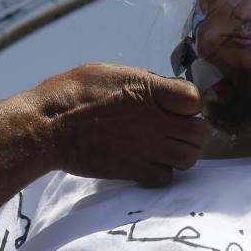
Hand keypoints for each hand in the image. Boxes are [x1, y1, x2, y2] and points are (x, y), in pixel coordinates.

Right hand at [28, 63, 211, 186]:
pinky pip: (166, 177)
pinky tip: (149, 161)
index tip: (178, 103)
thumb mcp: (112, 73)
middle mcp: (155, 121)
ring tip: (167, 147)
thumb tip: (163, 91)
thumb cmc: (73, 93)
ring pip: (190, 158)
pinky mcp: (134, 171)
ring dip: (183, 152)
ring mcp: (147, 149)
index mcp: (150, 91)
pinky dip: (163, 172)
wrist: (49, 128)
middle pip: (201, 132)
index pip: (196, 99)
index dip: (190, 102)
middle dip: (195, 129)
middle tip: (180, 128)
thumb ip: (144, 83)